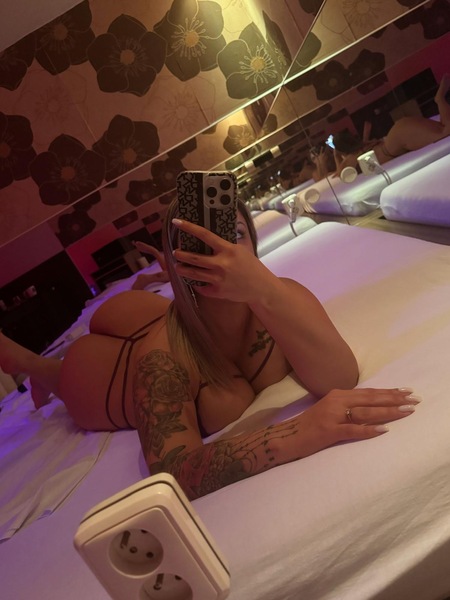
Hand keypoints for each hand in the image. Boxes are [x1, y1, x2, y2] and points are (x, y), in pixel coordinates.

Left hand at [171, 218, 277, 302]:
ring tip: (177, 267)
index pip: (205, 235)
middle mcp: (221, 264)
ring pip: (193, 274)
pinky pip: (201, 287)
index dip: (189, 227)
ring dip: (182, 270)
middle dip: (181, 255)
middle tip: (175, 253)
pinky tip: (194, 281)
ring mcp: (218, 279)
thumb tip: (207, 240)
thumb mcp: (240, 251)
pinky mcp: (217, 292)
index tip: (176, 222)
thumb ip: (224, 247)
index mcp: (228, 250)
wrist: (261, 288)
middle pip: (194, 258)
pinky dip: (196, 284)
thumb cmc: (251, 267)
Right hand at [294, 387, 419, 456]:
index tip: (406, 392)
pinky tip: (383, 430)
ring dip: (388, 412)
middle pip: (370, 399)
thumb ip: (346, 406)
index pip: (367, 392)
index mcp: (337, 394)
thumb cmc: (309, 426)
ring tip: (406, 411)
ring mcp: (332, 415)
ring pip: (365, 412)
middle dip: (394, 399)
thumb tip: (369, 406)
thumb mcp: (329, 410)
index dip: (388, 392)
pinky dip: (369, 430)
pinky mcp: (328, 431)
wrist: (286, 436)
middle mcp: (336, 401)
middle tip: (414, 399)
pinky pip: (352, 430)